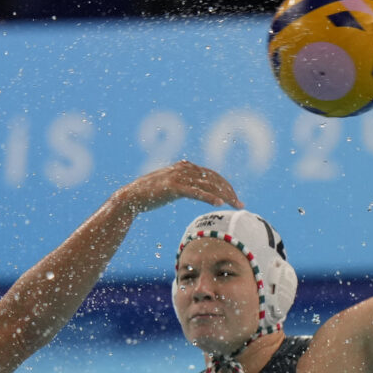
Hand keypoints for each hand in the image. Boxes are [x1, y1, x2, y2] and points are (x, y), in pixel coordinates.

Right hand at [116, 161, 242, 213]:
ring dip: (224, 196)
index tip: (236, 198)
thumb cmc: (150, 193)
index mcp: (185, 167)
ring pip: (208, 185)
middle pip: (214, 179)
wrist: (131, 196)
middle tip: (240, 204)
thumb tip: (194, 186)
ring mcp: (178, 177)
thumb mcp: (170, 185)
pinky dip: (209, 197)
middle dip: (229, 191)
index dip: (226, 185)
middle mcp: (184, 169)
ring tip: (235, 205)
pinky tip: (219, 203)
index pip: (212, 175)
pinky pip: (195, 192)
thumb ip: (183, 182)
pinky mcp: (173, 187)